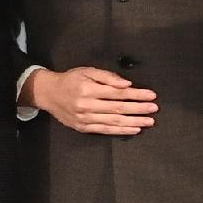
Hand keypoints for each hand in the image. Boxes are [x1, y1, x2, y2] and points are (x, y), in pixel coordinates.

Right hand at [23, 64, 154, 135]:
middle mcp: (86, 105)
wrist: (48, 94)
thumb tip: (126, 84)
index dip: (136, 94)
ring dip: (134, 122)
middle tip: (154, 109)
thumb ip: (107, 77)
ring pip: (114, 121)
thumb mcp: (87, 71)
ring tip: (149, 121)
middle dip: (138, 108)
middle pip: (118, 108)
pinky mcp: (83, 127)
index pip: (117, 93)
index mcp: (88, 89)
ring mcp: (84, 118)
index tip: (151, 95)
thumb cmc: (70, 80)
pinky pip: (105, 130)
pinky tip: (134, 129)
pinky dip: (121, 130)